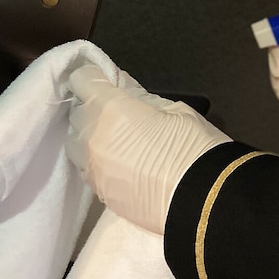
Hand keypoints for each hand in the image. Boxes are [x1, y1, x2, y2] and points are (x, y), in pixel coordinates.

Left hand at [66, 64, 230, 233]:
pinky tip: (122, 163)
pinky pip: (87, 167)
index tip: (108, 82)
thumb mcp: (175, 109)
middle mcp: (91, 136)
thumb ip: (140, 96)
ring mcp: (91, 167)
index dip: (94, 77)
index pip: (81, 79)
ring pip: (76, 142)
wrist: (203, 201)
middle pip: (77, 111)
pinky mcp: (99, 192)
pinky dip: (98, 160)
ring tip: (118, 140)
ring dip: (91, 136)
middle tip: (120, 113)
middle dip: (93, 107)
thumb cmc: (195, 146)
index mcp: (109, 108)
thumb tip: (122, 86)